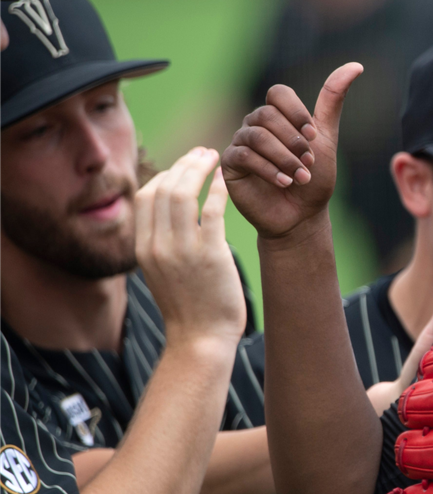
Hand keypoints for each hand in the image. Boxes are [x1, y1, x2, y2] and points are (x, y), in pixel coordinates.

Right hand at [135, 148, 245, 346]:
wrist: (201, 340)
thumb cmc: (189, 308)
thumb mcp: (163, 274)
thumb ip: (162, 245)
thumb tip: (171, 219)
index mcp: (143, 249)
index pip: (145, 197)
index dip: (165, 175)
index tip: (184, 166)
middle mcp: (157, 246)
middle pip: (163, 188)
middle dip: (184, 164)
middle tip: (204, 153)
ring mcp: (182, 250)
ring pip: (184, 193)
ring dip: (200, 169)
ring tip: (216, 158)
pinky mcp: (209, 255)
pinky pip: (212, 210)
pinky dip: (219, 190)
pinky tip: (228, 180)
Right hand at [221, 63, 361, 239]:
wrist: (301, 216)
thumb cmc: (315, 178)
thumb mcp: (326, 138)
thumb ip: (332, 100)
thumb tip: (356, 65)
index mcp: (278, 115)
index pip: (279, 93)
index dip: (297, 113)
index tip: (314, 137)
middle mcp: (256, 125)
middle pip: (267, 115)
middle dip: (293, 141)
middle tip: (309, 163)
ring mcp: (241, 143)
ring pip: (256, 135)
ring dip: (284, 158)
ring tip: (301, 177)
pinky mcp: (230, 164)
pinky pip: (244, 156)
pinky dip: (268, 169)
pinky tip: (285, 183)